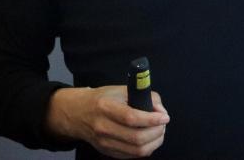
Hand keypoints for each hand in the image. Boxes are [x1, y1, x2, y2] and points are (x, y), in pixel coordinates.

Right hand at [46, 85, 169, 157]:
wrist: (78, 113)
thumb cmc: (101, 99)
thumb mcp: (119, 90)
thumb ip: (142, 96)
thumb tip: (160, 110)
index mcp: (105, 107)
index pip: (131, 118)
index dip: (151, 119)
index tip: (164, 117)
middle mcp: (103, 127)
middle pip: (136, 138)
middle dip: (157, 132)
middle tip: (163, 124)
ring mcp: (104, 142)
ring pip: (136, 150)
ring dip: (154, 142)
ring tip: (159, 132)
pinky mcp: (107, 152)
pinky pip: (131, 156)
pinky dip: (145, 149)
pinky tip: (149, 140)